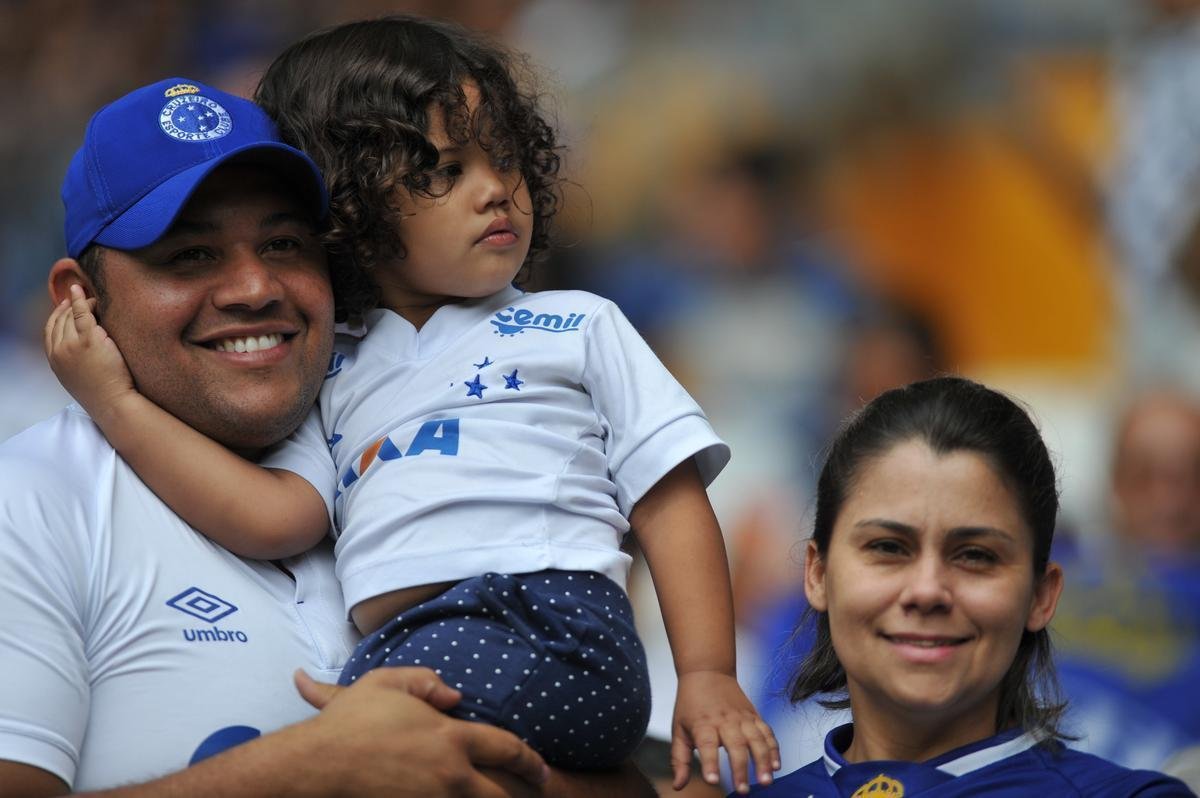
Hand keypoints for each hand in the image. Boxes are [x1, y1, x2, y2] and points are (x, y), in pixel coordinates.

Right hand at [44, 284, 134, 414]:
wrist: (112, 402)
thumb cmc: (101, 392)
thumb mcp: (76, 377)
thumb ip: (71, 360)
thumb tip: (79, 348)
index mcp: (54, 360)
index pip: (49, 331)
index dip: (56, 315)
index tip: (64, 305)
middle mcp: (58, 351)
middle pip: (60, 321)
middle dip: (68, 307)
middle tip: (80, 297)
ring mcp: (72, 345)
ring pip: (71, 316)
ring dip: (80, 304)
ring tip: (93, 298)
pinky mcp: (89, 340)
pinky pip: (82, 313)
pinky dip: (81, 300)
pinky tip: (83, 292)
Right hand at [295, 668, 548, 796]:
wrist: (315, 766)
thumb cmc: (350, 722)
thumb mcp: (388, 682)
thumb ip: (427, 682)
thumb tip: (455, 695)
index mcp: (450, 739)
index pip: (506, 749)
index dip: (530, 761)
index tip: (543, 770)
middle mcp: (450, 776)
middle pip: (501, 794)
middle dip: (522, 794)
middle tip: (535, 793)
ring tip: (502, 797)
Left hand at [671, 670, 779, 794]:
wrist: (707, 671)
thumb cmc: (690, 705)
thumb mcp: (679, 729)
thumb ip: (679, 759)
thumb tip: (678, 787)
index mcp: (703, 724)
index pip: (707, 744)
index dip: (710, 762)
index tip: (712, 781)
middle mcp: (724, 720)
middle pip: (736, 745)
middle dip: (741, 769)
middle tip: (743, 791)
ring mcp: (742, 717)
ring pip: (757, 739)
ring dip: (763, 761)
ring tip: (766, 782)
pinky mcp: (754, 715)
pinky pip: (767, 732)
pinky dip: (773, 749)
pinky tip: (776, 766)